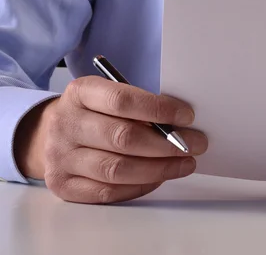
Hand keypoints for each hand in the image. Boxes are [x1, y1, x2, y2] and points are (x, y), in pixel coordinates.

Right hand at [14, 76, 207, 203]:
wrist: (51, 132)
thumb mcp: (109, 95)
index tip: (188, 116)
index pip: (123, 100)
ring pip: (117, 169)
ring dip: (159, 168)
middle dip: (167, 144)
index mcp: (81, 92)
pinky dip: (139, 186)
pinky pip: (108, 192)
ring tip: (184, 164)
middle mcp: (66, 123)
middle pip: (123, 137)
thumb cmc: (94, 112)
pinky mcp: (63, 184)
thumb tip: (183, 124)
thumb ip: (140, 105)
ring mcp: (61, 156)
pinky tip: (159, 177)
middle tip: (196, 145)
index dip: (160, 110)